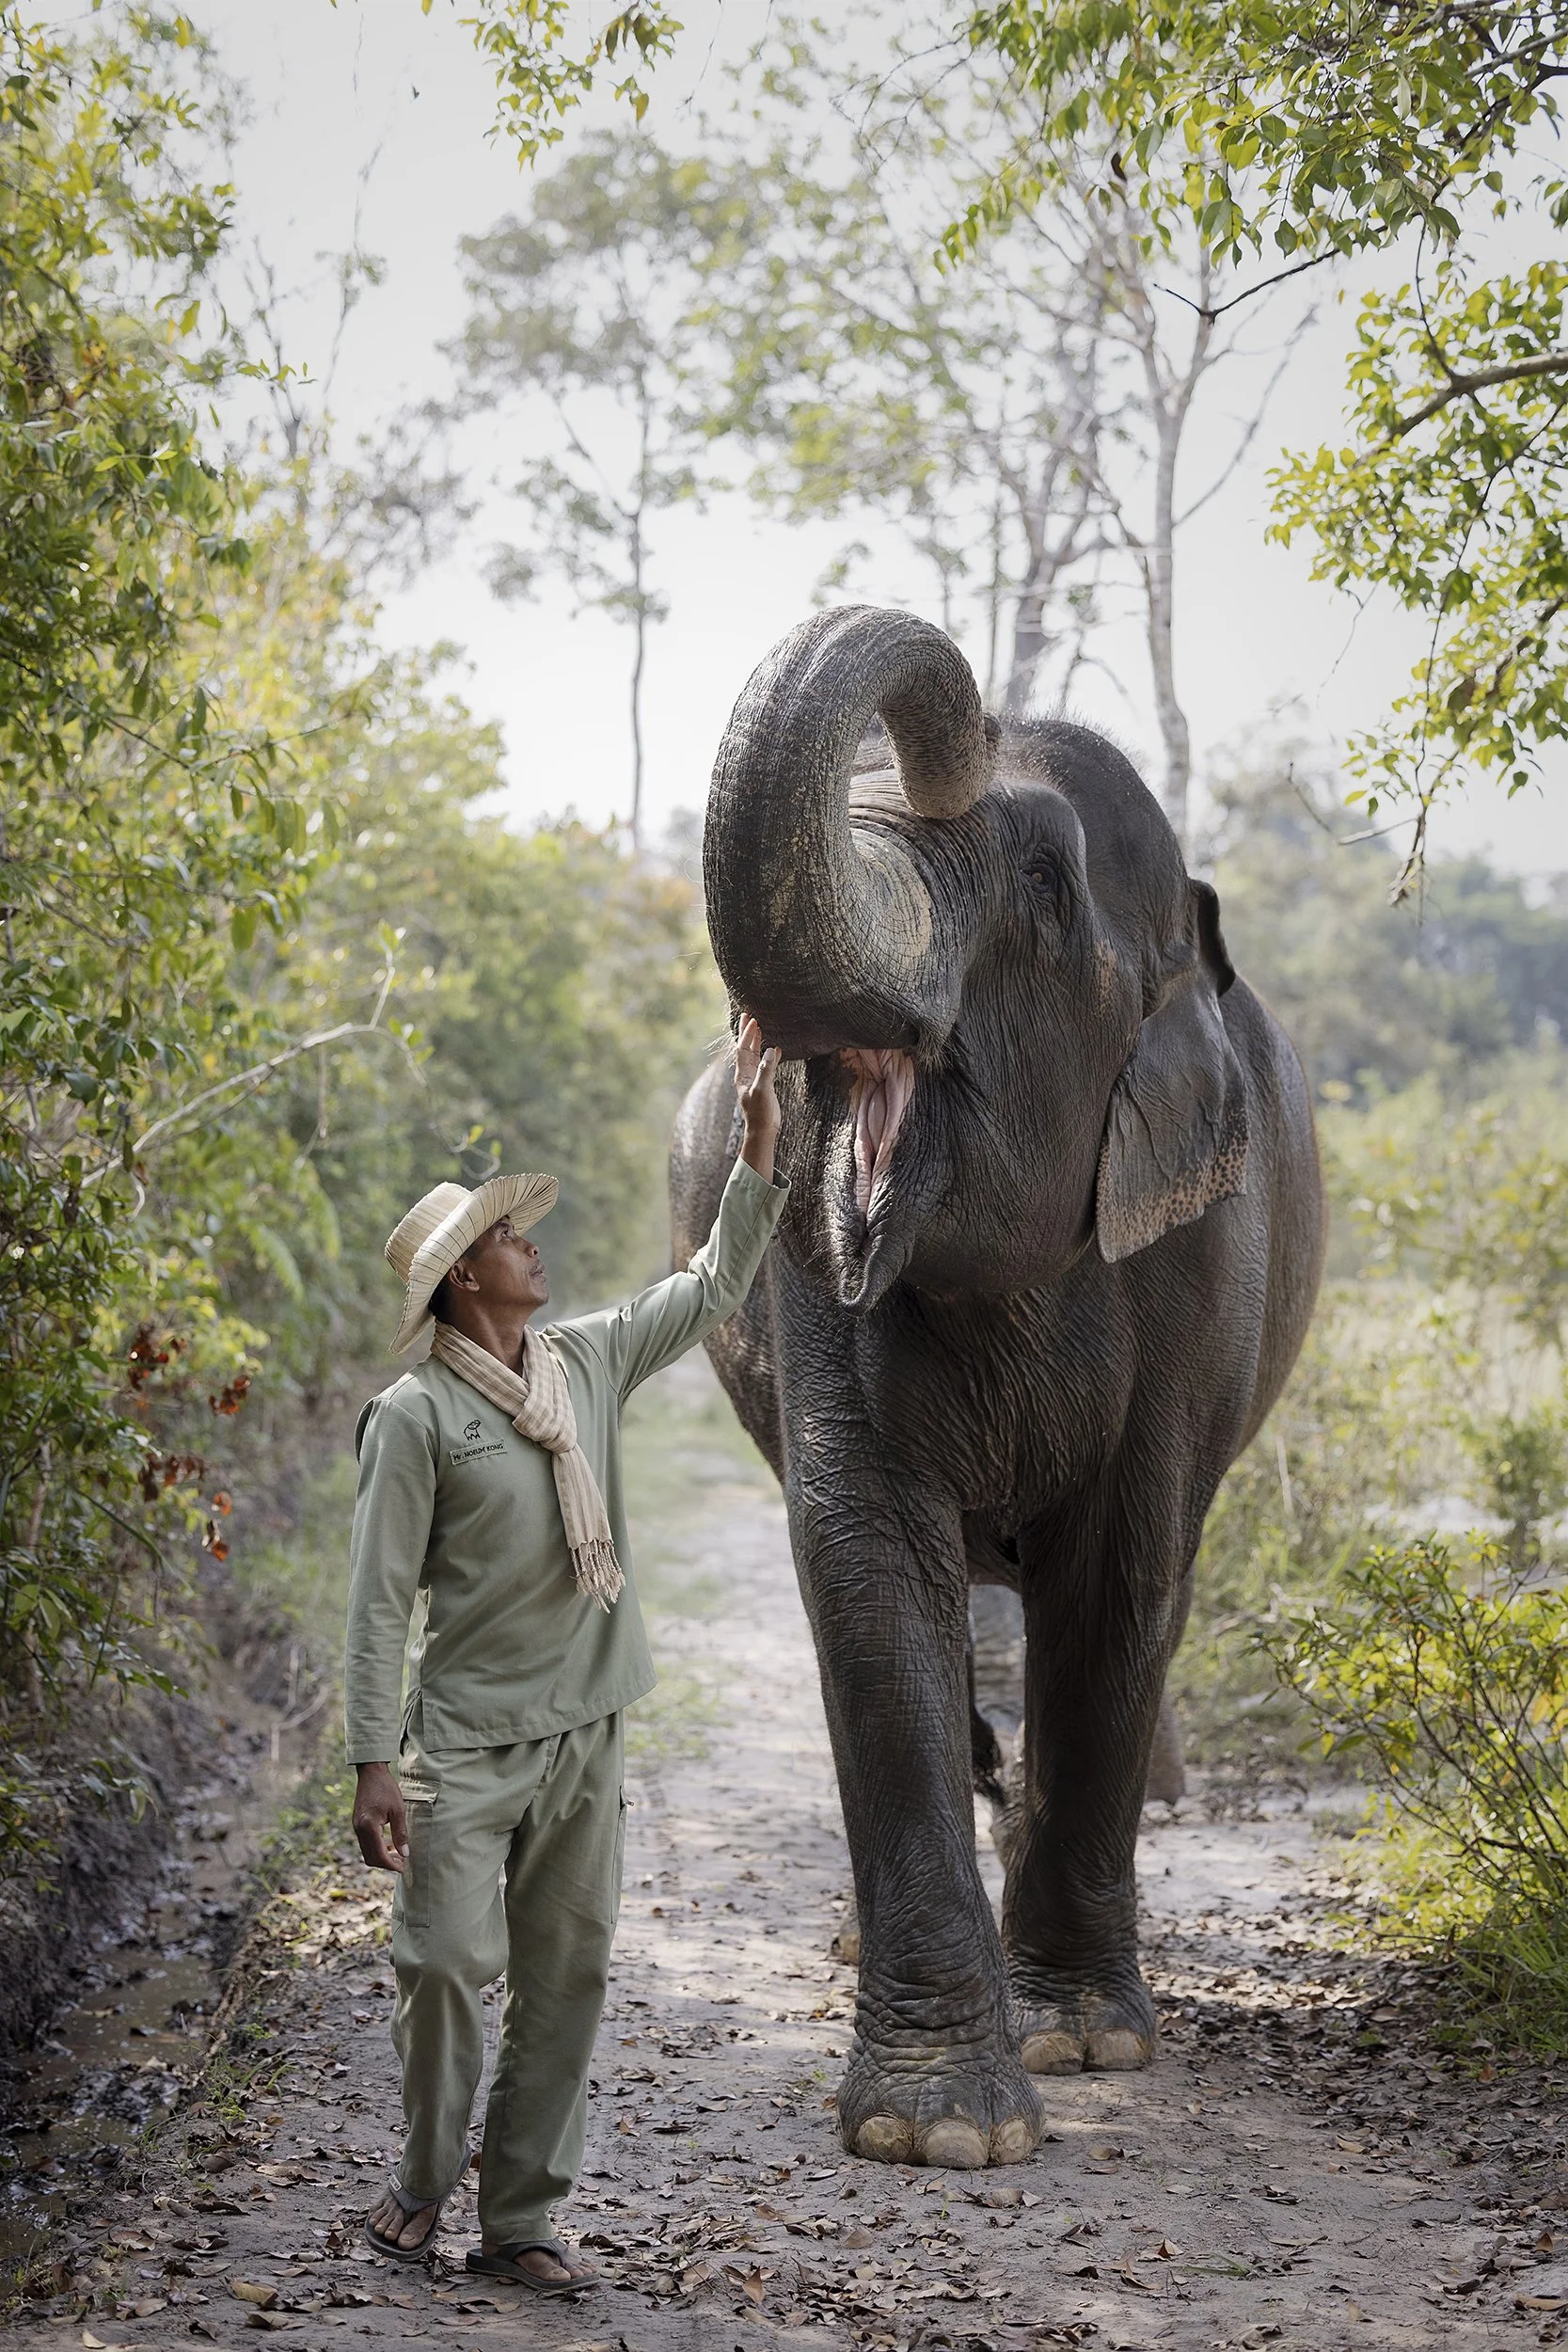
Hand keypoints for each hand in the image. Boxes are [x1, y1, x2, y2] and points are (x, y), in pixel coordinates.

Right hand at [352, 1761, 407, 1872]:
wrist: (371, 1772)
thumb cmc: (386, 1788)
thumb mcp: (398, 1810)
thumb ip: (400, 1833)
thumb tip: (405, 1854)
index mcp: (368, 1827)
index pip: (379, 1855)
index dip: (391, 1865)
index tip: (403, 1868)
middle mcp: (359, 1829)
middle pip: (370, 1858)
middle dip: (386, 1864)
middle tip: (402, 1863)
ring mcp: (356, 1827)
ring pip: (367, 1852)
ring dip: (382, 1856)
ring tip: (398, 1854)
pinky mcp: (357, 1824)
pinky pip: (366, 1843)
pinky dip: (377, 1847)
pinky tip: (389, 1843)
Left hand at [735, 1012, 779, 1181]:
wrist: (762, 1131)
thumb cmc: (760, 1113)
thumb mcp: (763, 1090)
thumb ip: (766, 1070)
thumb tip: (769, 1051)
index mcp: (743, 1075)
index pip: (743, 1049)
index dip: (748, 1035)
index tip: (753, 1020)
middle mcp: (746, 1075)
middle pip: (745, 1049)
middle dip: (747, 1033)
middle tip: (748, 1016)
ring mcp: (754, 1079)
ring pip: (754, 1055)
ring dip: (756, 1041)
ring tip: (759, 1028)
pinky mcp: (763, 1085)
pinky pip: (765, 1065)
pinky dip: (768, 1055)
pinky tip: (774, 1049)